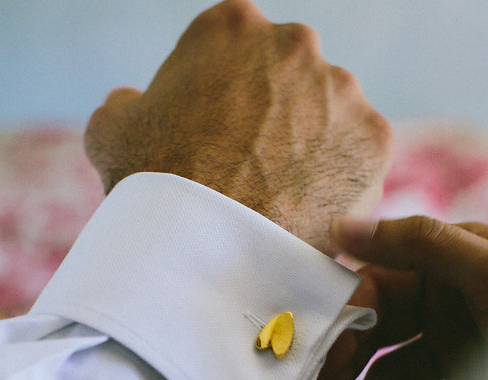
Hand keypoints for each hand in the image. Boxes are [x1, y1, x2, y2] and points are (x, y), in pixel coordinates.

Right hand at [84, 0, 391, 254]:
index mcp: (232, 26)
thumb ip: (127, 102)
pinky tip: (311, 211)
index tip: (218, 131)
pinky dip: (343, 181)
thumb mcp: (112, 130)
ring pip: (331, 117)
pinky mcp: (375, 138)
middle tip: (252, 165)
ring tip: (282, 195)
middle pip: (291, 78)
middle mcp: (294, 44)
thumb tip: (130, 102)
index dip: (226, 92)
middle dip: (277, 114)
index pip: (236, 48)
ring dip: (313, 145)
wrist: (206, 245)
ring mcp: (341, 90)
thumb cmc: (154, 184)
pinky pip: (360, 158)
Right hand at [308, 216, 487, 379]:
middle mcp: (450, 304)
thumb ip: (423, 242)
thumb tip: (343, 226)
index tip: (309, 338)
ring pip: (390, 373)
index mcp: (453, 263)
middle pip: (376, 330)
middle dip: (344, 362)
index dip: (342, 306)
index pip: (379, 277)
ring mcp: (457, 352)